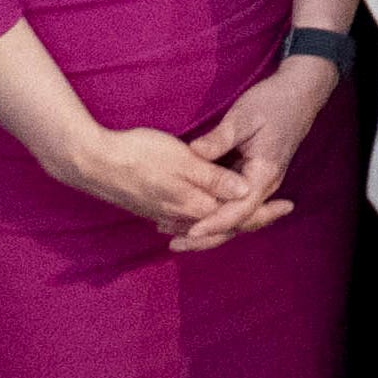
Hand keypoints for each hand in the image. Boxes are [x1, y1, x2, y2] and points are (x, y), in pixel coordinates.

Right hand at [57, 119, 268, 239]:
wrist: (89, 161)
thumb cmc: (138, 153)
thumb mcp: (183, 159)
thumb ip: (214, 177)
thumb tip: (244, 192)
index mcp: (193, 204)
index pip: (236, 217)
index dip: (264, 211)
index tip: (288, 205)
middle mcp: (180, 215)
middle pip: (225, 224)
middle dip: (254, 217)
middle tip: (282, 208)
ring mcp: (164, 212)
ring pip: (207, 222)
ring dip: (231, 218)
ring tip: (256, 208)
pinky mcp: (152, 205)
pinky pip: (189, 217)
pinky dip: (208, 216)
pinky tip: (213, 207)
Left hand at [171, 56, 341, 252]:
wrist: (300, 93)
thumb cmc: (273, 102)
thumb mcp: (244, 116)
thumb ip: (220, 138)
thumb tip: (193, 153)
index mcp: (264, 173)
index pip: (240, 209)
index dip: (215, 222)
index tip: (189, 231)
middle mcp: (265, 184)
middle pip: (238, 222)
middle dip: (208, 236)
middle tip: (175, 243)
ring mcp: (261, 183)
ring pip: (236, 216)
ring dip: (209, 229)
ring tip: (175, 235)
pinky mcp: (253, 178)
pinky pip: (235, 204)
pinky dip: (214, 214)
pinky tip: (190, 215)